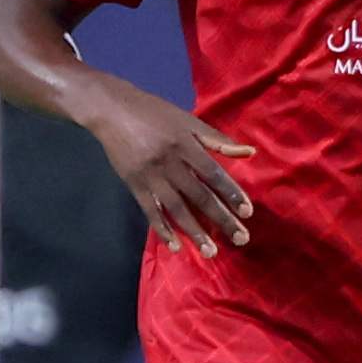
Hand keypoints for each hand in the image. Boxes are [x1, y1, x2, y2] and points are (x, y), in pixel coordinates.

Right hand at [86, 88, 255, 253]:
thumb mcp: (188, 120)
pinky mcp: (134, 185)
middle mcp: (169, 163)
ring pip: (176, 209)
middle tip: (241, 239)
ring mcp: (150, 177)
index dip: (231, 193)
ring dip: (194, 232)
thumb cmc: (154, 113)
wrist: (112, 111)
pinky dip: (162, 230)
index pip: (213, 174)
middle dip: (221, 219)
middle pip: (199, 196)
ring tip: (210, 251)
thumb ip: (218, 139)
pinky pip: (151, 211)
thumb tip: (250, 152)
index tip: (247, 212)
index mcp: (185, 145)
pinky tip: (175, 247)